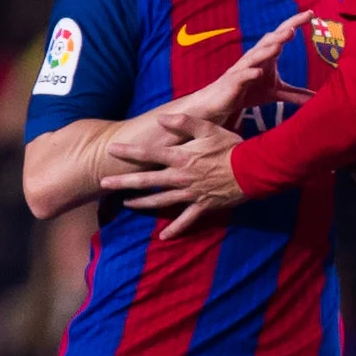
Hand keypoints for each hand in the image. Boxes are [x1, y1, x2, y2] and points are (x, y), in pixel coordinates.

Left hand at [103, 120, 250, 238]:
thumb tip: (161, 118)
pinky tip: (163, 236)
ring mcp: (190, 194)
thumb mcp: (208, 128)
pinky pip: (186, 220)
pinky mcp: (202, 206)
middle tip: (104, 183)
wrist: (252, 169)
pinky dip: (175, 229)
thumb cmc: (231, 147)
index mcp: (180, 157)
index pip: (148, 154)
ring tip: (125, 203)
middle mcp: (180, 177)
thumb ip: (183, 122)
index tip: (110, 150)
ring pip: (160, 201)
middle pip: (146, 181)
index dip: (128, 152)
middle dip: (123, 182)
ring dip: (141, 202)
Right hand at [167, 13, 312, 128]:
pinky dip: (250, 74)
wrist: (218, 104)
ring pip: (255, 56)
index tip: (311, 13)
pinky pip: (242, 77)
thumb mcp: (275, 93)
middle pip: (270, 41)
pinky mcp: (232, 83)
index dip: (295, 24)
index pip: (281, 36)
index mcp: (265, 56)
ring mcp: (242, 69)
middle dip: (283, 32)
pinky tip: (259, 72)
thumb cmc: (247, 92)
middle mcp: (254, 58)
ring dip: (268, 49)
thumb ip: (295, 94)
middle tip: (298, 24)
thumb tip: (317, 98)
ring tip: (281, 42)